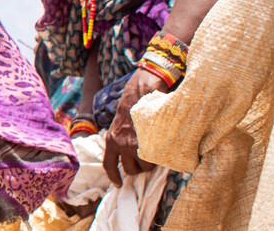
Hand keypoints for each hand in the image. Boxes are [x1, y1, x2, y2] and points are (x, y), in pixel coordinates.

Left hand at [103, 70, 168, 184]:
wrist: (142, 90)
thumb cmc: (133, 105)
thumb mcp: (120, 122)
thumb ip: (122, 137)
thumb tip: (130, 152)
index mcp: (111, 139)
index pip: (109, 164)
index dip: (113, 176)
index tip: (118, 184)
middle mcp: (120, 144)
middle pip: (130, 170)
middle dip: (139, 168)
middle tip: (146, 160)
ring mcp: (135, 144)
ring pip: (144, 168)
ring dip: (151, 164)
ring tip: (155, 152)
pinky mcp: (148, 142)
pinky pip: (154, 161)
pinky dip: (159, 160)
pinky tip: (164, 156)